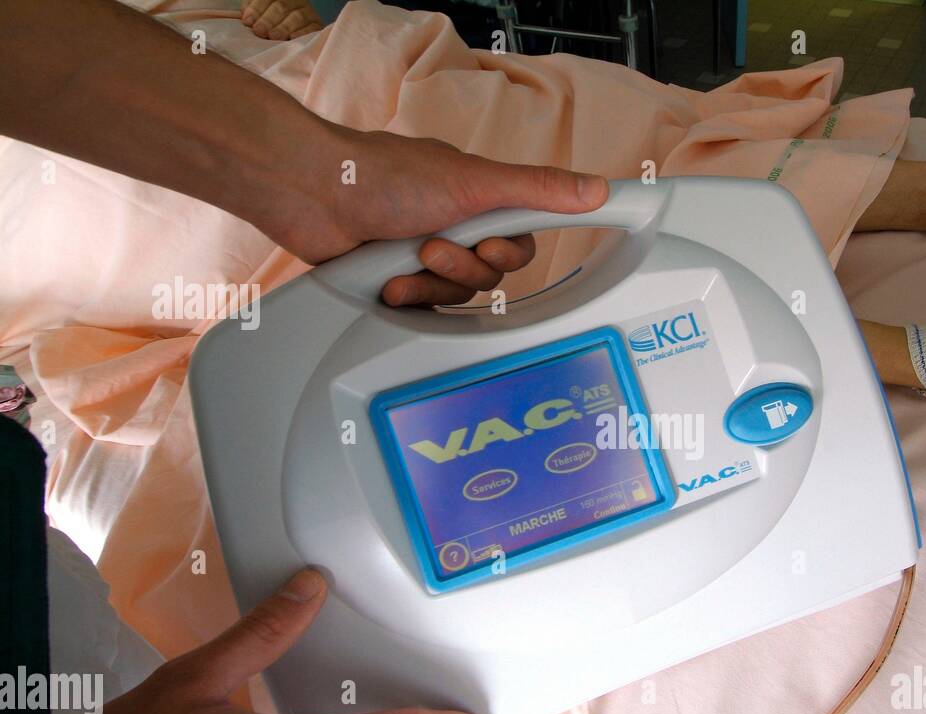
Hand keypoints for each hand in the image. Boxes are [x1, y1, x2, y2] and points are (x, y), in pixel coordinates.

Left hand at [241, 0, 322, 40]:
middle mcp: (295, 0)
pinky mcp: (317, 25)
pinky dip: (302, 33)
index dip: (257, 8)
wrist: (290, 30)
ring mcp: (308, 12)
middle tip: (259, 31)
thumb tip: (247, 18)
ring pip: (297, 17)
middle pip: (282, 6)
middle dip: (268, 19)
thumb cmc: (271, 23)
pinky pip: (312, 28)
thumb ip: (252, 10)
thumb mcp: (260, 12)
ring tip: (273, 36)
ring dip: (283, 27)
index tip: (248, 21)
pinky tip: (292, 38)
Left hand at [255, 129, 608, 306]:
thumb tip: (597, 188)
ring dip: (434, 283)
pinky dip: (408, 297)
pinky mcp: (398, 282)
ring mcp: (424, 257)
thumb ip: (538, 190)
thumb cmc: (385, 177)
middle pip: (491, 277)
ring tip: (407, 258)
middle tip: (435, 246)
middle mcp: (454, 228)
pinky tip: (389, 282)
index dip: (508, 251)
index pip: (521, 241)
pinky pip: (426, 310)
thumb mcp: (475, 182)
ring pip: (458, 297)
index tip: (488, 244)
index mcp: (477, 201)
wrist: (313, 196)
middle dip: (464, 268)